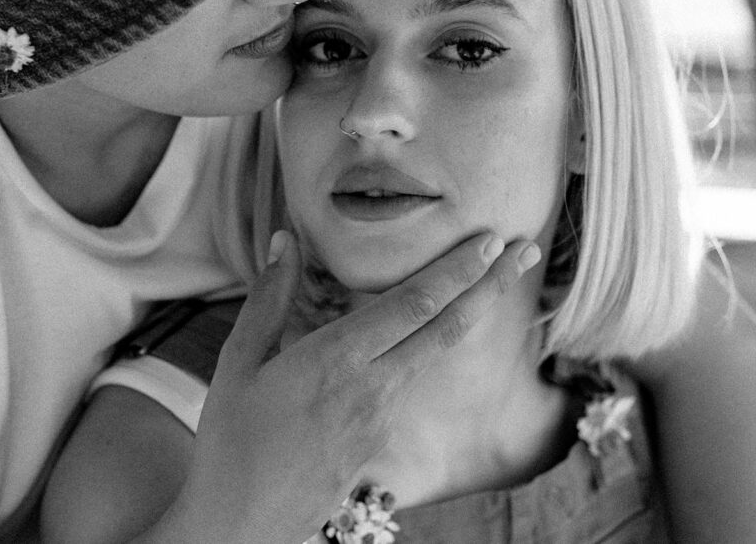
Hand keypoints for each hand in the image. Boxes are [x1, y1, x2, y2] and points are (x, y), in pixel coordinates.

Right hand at [166, 230, 538, 543]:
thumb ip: (268, 299)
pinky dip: (438, 343)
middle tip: (525, 247)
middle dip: (492, 284)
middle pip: (449, 327)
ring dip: (472, 312)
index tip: (489, 240)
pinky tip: (438, 327)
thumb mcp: (238, 365)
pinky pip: (415, 377)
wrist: (241, 527)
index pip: (416, 304)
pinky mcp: (381, 438)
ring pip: (439, 353)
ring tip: (495, 281)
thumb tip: (285, 240)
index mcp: (337, 361)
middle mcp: (374, 387)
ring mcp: (384, 416)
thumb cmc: (230, 443)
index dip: (458, 269)